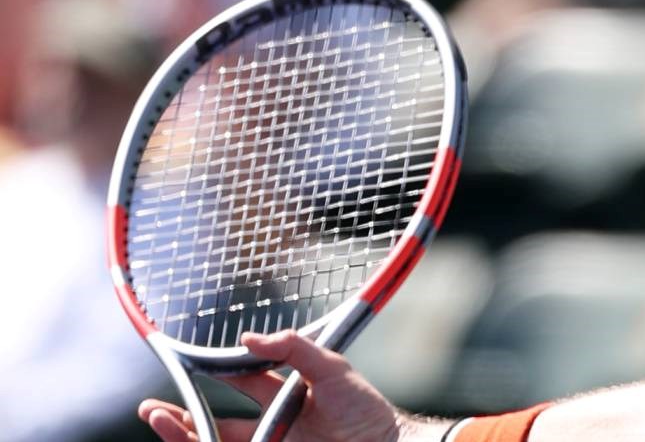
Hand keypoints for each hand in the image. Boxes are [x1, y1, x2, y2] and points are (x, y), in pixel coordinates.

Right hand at [139, 331, 417, 441]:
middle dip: (182, 418)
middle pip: (217, 424)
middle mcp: (274, 427)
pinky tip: (190, 439)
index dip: (216, 374)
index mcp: (286, 400)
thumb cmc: (367, 411)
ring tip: (160, 422)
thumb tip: (248, 338)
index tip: (188, 364)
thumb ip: (295, 350)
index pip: (243, 384)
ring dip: (183, 436)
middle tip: (152, 410)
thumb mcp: (334, 371)